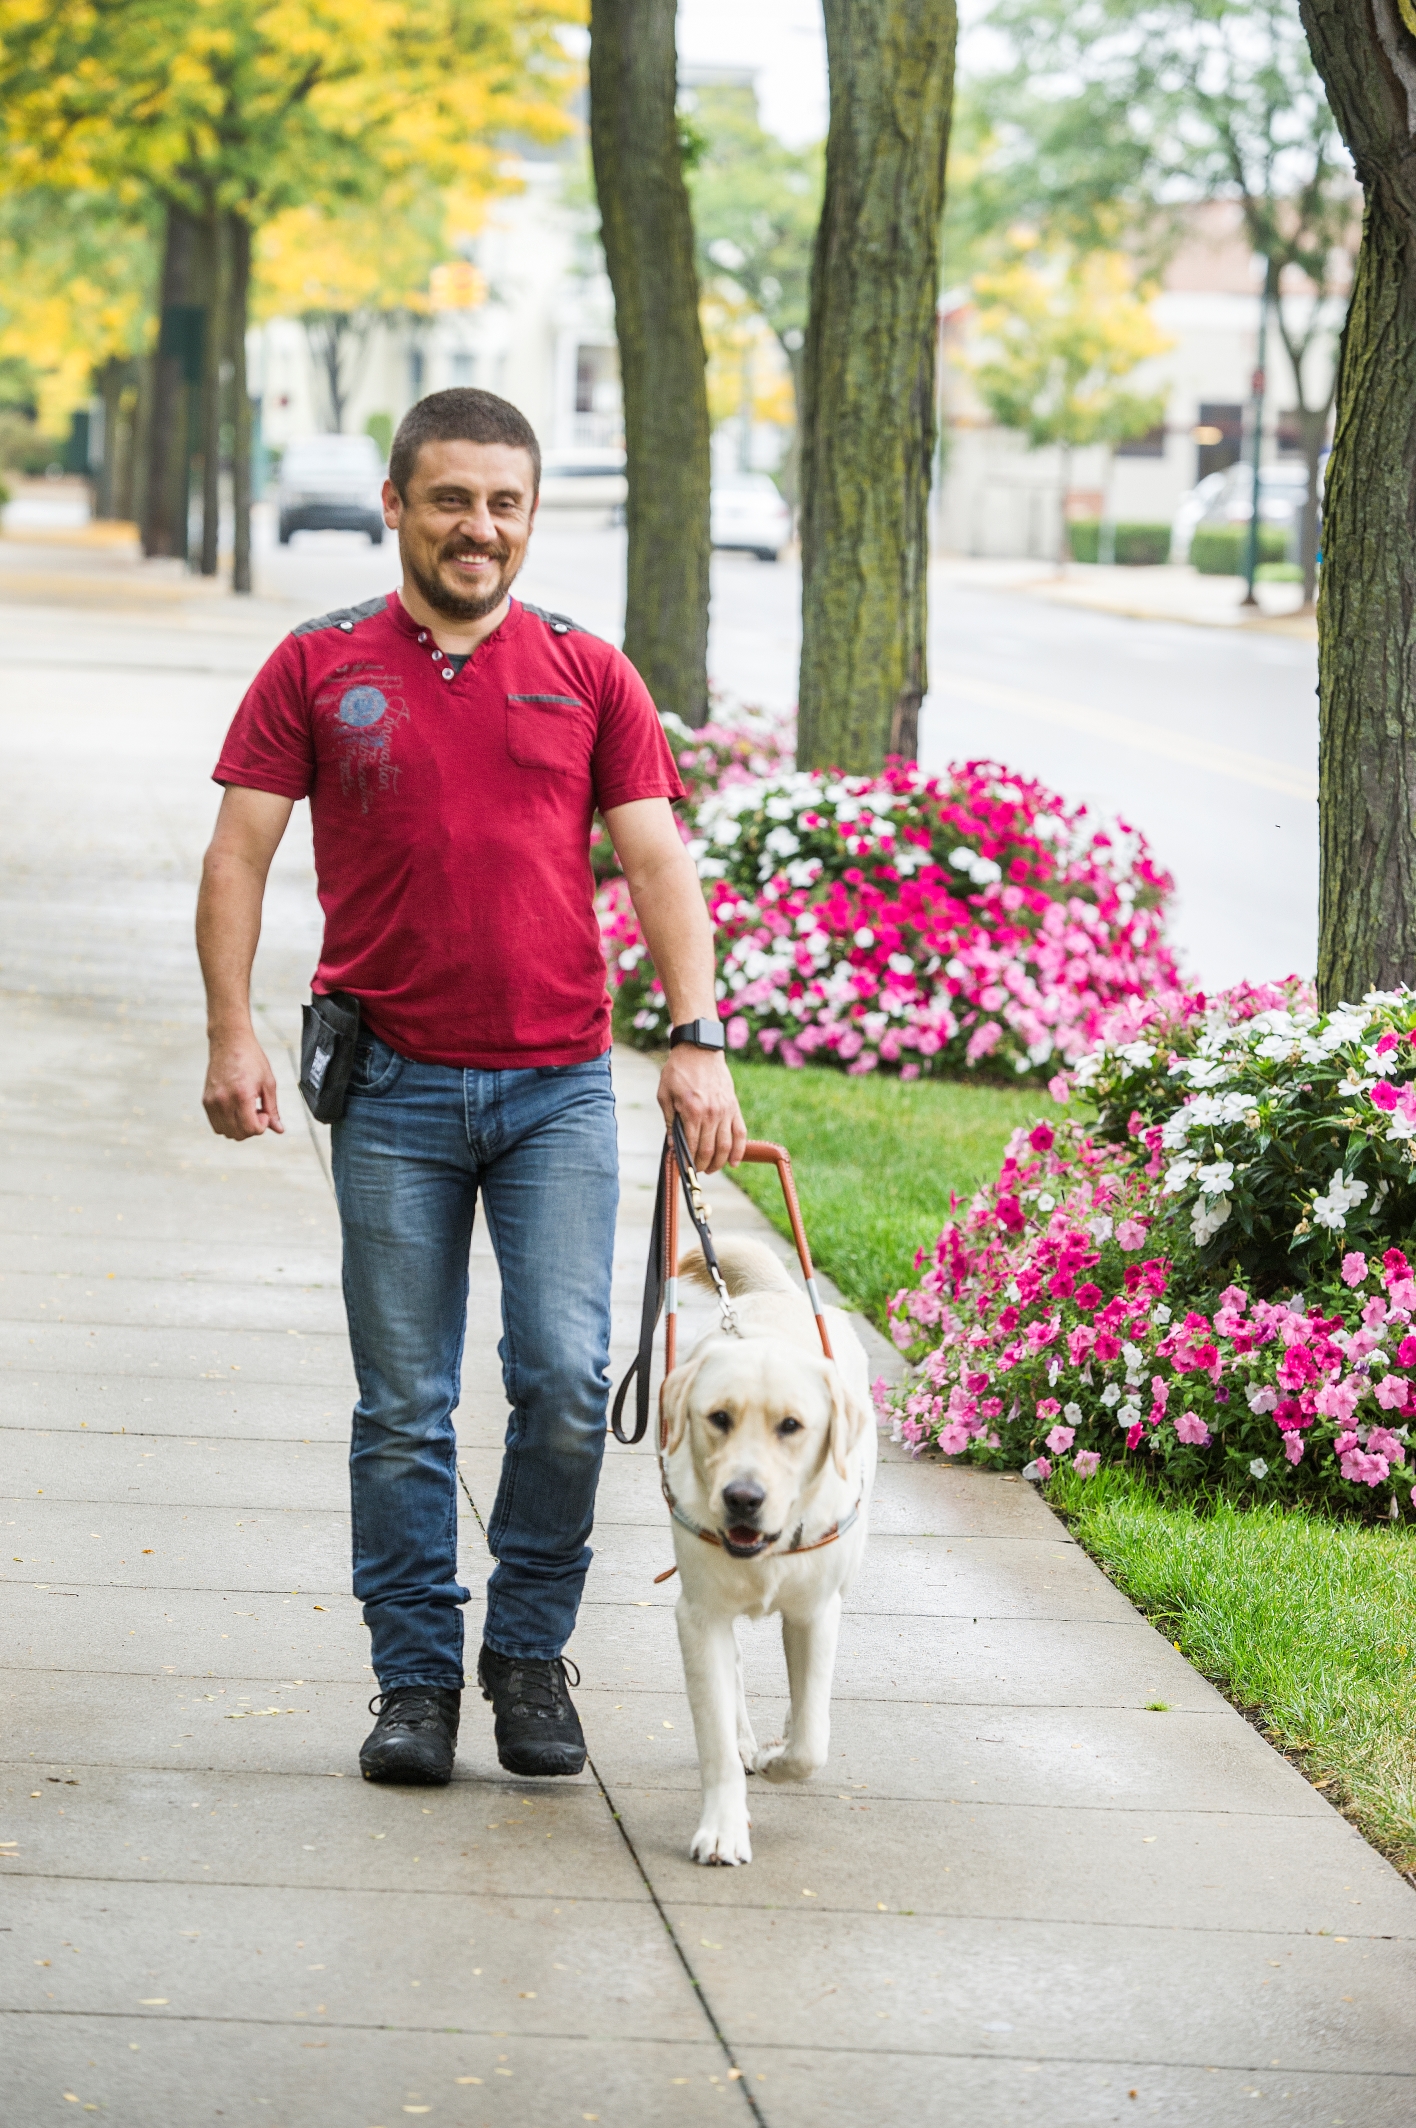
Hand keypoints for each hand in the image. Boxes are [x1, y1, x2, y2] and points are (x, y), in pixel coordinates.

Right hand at [203, 1029, 283, 1140]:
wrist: (230, 1042)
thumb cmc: (250, 1058)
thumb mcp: (268, 1083)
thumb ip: (273, 1109)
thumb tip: (279, 1129)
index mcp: (241, 1095)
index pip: (251, 1129)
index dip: (262, 1126)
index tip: (264, 1113)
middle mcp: (223, 1100)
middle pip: (238, 1134)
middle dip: (251, 1128)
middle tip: (257, 1111)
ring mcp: (212, 1101)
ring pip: (225, 1132)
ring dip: (239, 1128)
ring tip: (246, 1110)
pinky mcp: (206, 1101)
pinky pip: (216, 1125)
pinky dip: (227, 1123)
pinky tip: (236, 1109)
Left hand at [657, 1046, 745, 1174]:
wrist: (699, 1050)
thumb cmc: (678, 1071)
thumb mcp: (664, 1095)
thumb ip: (669, 1122)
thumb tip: (674, 1146)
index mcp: (692, 1111)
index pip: (691, 1146)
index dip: (687, 1162)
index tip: (684, 1171)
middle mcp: (711, 1113)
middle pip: (709, 1150)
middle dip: (702, 1166)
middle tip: (696, 1172)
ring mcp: (725, 1111)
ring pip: (725, 1146)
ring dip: (719, 1163)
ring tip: (711, 1169)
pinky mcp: (734, 1107)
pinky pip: (740, 1133)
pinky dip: (739, 1150)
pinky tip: (734, 1162)